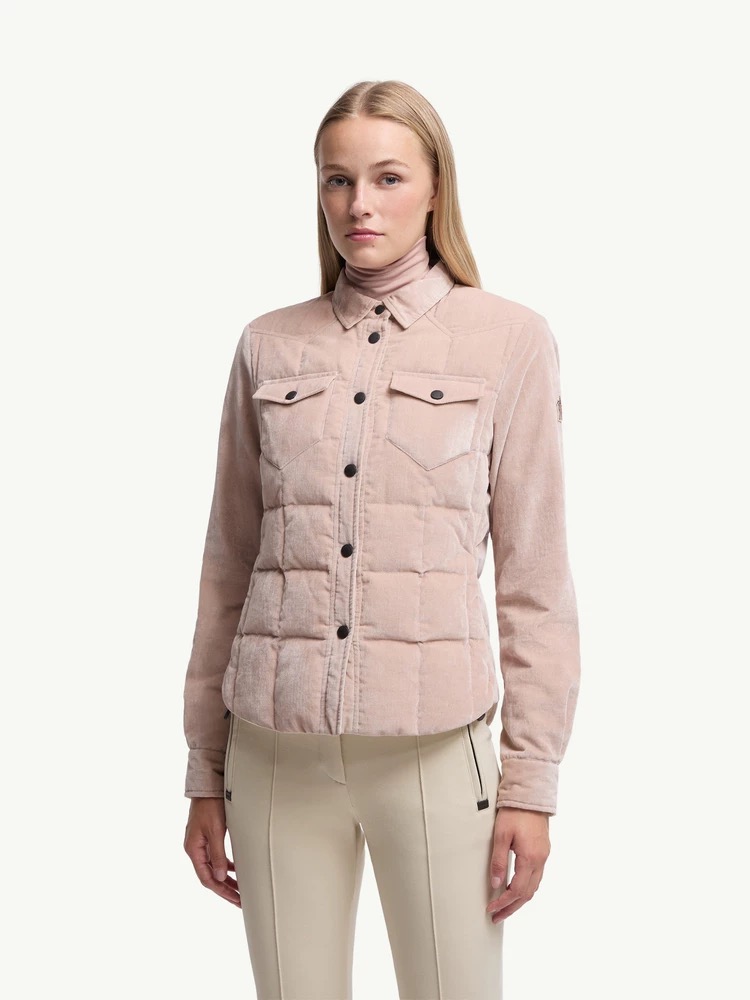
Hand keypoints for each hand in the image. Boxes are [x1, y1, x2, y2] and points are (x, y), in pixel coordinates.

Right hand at [184, 796, 240, 906]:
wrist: (207, 786)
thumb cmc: (210, 806)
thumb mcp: (215, 831)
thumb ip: (218, 854)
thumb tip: (221, 877)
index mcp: (193, 849)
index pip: (206, 878)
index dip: (221, 890)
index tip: (235, 899)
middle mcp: (195, 848)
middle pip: (210, 875)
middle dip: (225, 889)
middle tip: (240, 900)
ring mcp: (200, 843)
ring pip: (214, 867)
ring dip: (226, 878)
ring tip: (240, 889)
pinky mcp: (207, 837)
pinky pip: (216, 857)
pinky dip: (225, 865)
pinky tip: (235, 870)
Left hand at [487, 807, 550, 921]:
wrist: (531, 795)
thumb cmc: (515, 812)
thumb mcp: (501, 835)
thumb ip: (498, 861)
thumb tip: (496, 884)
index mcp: (530, 858)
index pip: (517, 890)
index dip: (504, 903)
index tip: (491, 909)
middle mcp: (540, 860)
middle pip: (528, 894)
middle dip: (512, 907)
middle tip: (497, 916)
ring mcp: (544, 856)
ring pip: (534, 887)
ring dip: (519, 899)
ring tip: (504, 907)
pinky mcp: (543, 850)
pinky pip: (536, 876)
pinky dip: (526, 887)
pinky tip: (516, 888)